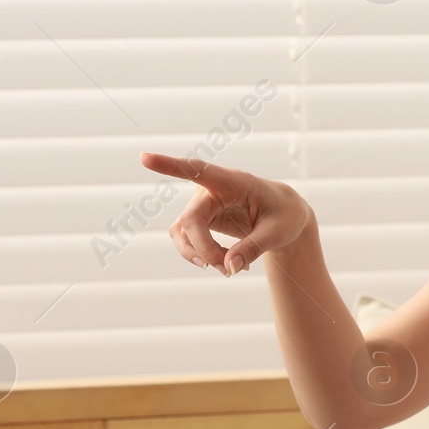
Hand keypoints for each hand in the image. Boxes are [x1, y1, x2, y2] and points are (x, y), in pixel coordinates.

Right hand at [139, 152, 311, 275]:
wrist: (284, 217)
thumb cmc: (284, 216)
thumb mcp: (278, 233)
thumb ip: (253, 248)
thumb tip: (228, 267)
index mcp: (234, 182)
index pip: (198, 170)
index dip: (170, 165)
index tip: (144, 158)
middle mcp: (211, 190)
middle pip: (190, 220)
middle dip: (205, 249)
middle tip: (229, 271)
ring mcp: (202, 204)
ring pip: (182, 233)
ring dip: (200, 255)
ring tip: (230, 269)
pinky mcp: (199, 219)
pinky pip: (186, 240)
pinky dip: (201, 256)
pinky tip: (226, 264)